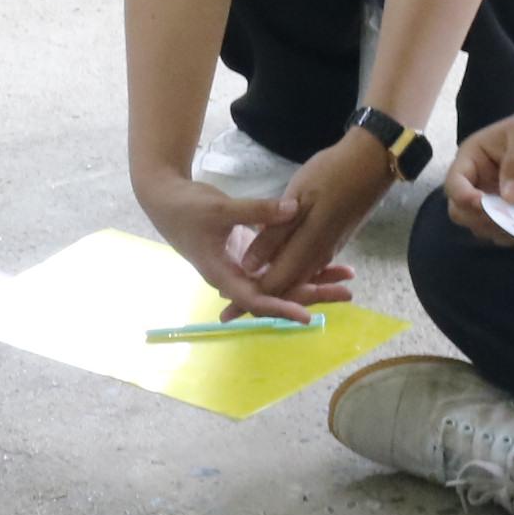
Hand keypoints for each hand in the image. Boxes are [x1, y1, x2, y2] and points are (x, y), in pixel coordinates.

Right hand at [134, 165, 351, 325]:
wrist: (166, 200)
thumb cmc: (187, 208)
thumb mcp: (220, 208)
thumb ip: (258, 210)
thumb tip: (295, 209)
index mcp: (223, 274)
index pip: (255, 300)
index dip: (281, 308)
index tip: (307, 315)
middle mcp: (236, 277)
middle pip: (277, 293)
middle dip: (311, 293)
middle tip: (346, 293)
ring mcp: (243, 267)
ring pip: (281, 280)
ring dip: (311, 279)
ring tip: (346, 277)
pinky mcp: (248, 255)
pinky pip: (277, 265)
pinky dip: (299, 263)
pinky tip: (326, 260)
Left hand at [239, 131, 396, 306]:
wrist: (372, 162)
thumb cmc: (333, 174)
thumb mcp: (298, 198)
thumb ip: (275, 233)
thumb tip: (249, 266)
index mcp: (307, 249)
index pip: (274, 285)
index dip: (250, 298)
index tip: (226, 307)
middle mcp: (318, 257)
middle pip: (286, 287)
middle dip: (258, 298)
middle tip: (229, 310)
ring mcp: (327, 249)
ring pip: (297, 277)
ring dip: (274, 285)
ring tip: (243, 287)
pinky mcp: (332, 239)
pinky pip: (307, 265)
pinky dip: (288, 270)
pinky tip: (271, 263)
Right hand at [442, 97, 513, 230]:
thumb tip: (507, 199)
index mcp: (473, 157)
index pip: (454, 183)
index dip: (463, 196)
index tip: (484, 204)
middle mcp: (478, 180)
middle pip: (459, 210)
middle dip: (476, 218)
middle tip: (504, 217)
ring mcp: (495, 198)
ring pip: (478, 225)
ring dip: (493, 229)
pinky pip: (501, 232)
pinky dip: (510, 235)